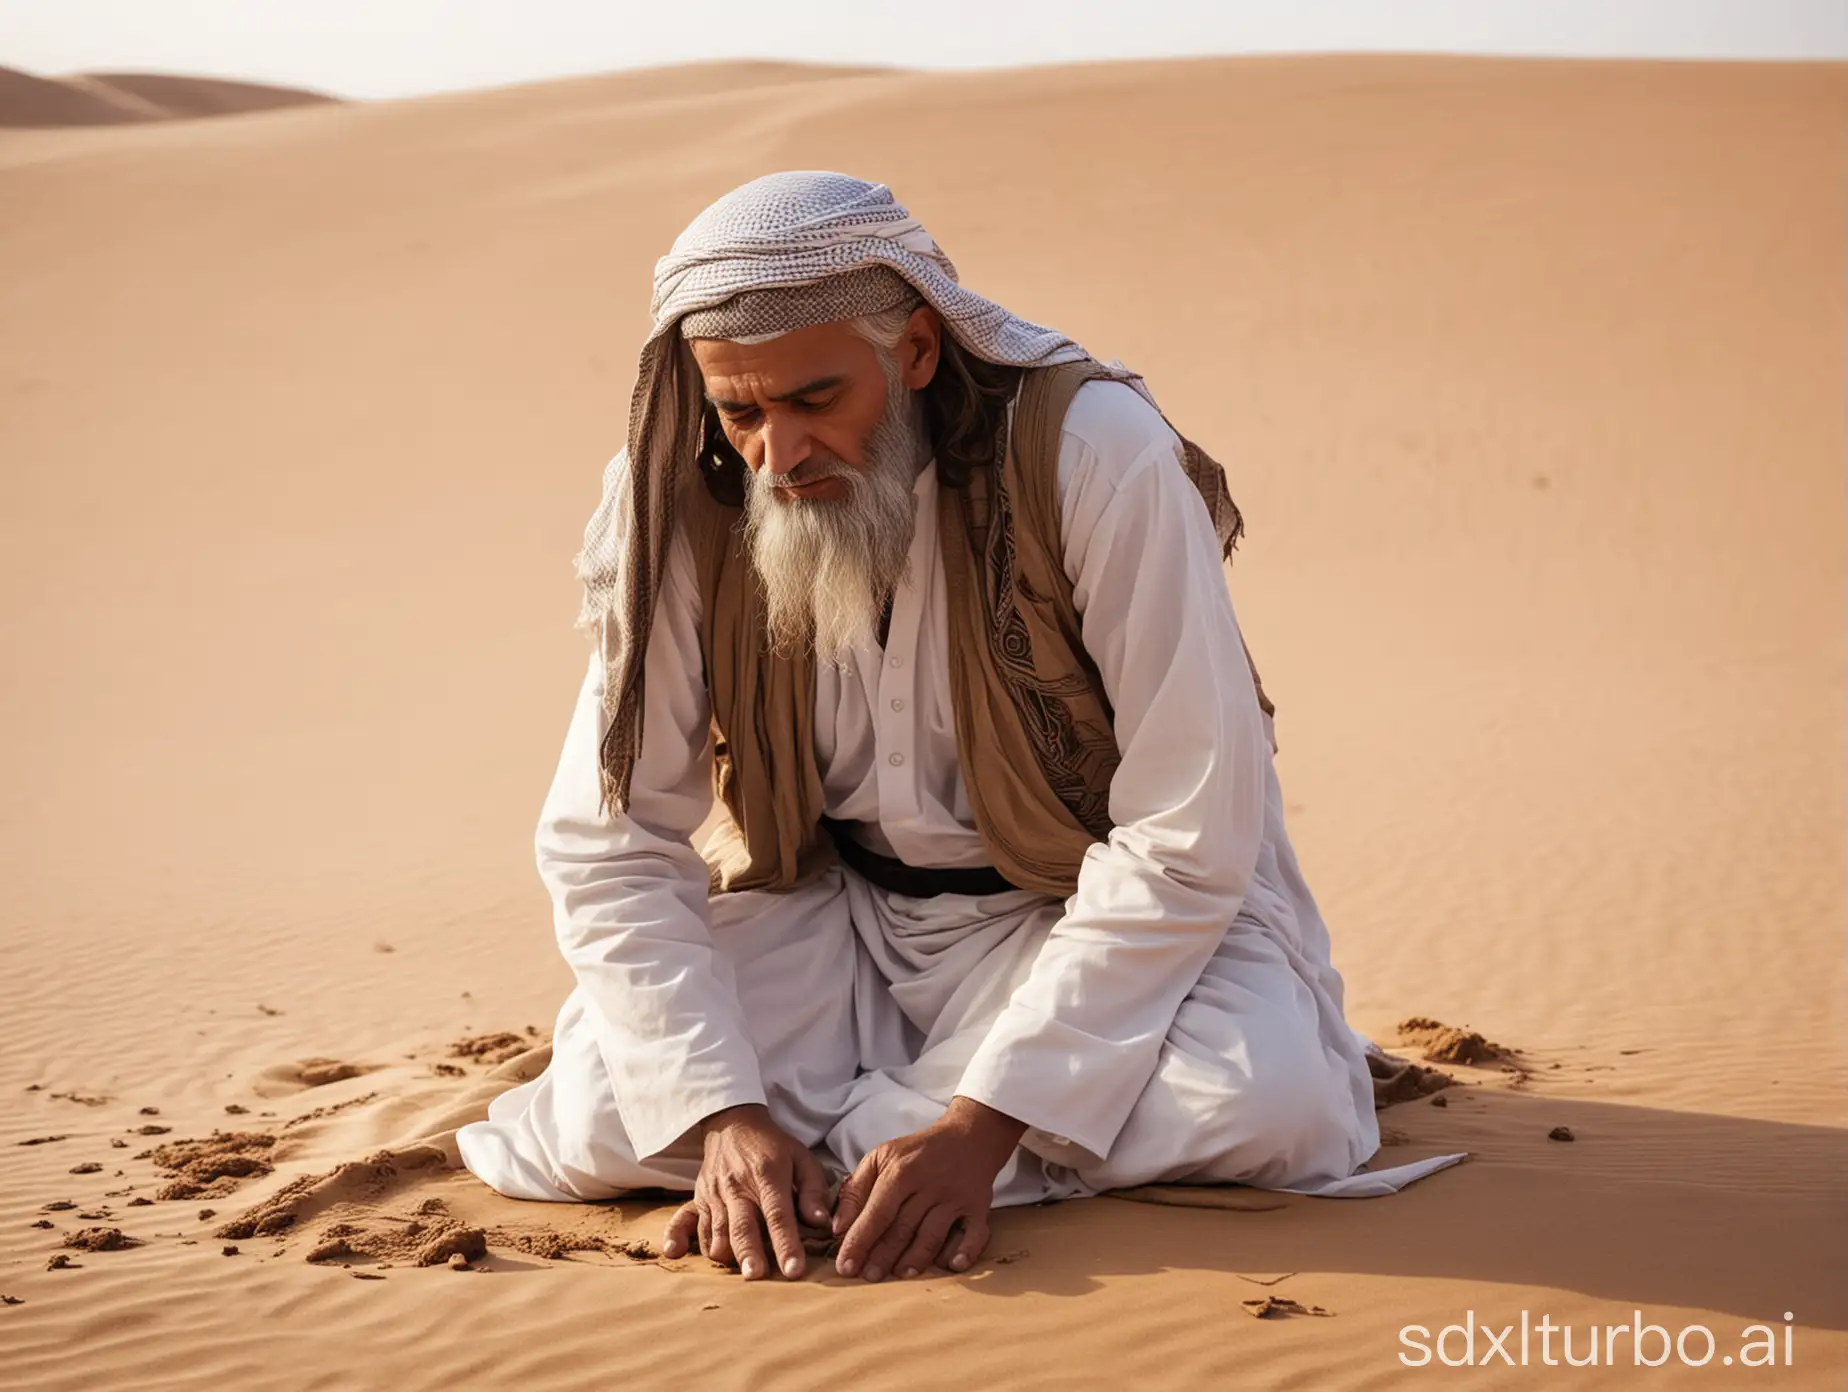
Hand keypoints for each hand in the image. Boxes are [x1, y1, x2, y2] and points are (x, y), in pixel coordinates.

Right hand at [660, 1103, 830, 1279]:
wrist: (733, 1124)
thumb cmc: (773, 1147)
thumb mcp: (802, 1158)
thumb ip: (814, 1191)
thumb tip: (822, 1223)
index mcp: (768, 1175)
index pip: (778, 1214)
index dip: (786, 1243)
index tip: (793, 1270)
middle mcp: (738, 1186)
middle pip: (742, 1226)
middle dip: (749, 1254)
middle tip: (757, 1276)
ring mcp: (715, 1194)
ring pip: (716, 1231)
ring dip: (727, 1254)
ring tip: (739, 1272)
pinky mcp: (698, 1199)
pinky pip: (686, 1221)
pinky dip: (682, 1239)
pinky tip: (676, 1252)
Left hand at [833, 1096, 1025, 1281]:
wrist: (967, 1136)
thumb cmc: (917, 1153)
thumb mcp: (881, 1157)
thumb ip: (855, 1190)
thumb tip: (837, 1227)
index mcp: (901, 1172)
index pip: (876, 1213)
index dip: (859, 1241)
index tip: (845, 1267)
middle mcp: (929, 1185)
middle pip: (903, 1228)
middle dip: (883, 1256)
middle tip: (868, 1278)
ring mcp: (955, 1197)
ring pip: (933, 1234)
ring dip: (916, 1259)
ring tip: (900, 1274)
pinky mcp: (979, 1207)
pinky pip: (974, 1233)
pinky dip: (965, 1250)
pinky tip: (952, 1265)